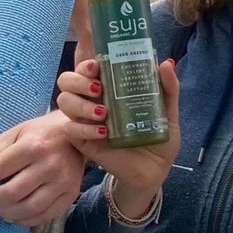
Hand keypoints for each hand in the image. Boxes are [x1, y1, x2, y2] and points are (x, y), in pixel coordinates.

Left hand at [0, 109, 89, 226]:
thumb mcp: (14, 134)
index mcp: (33, 146)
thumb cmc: (41, 133)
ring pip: (27, 208)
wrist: (80, 134)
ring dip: (3, 212)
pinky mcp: (71, 195)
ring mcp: (63, 183)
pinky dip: (23, 220)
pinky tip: (10, 215)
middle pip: (11, 193)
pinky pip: (43, 216)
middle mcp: (50, 165)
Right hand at [55, 55, 180, 212]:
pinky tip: (103, 132)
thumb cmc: (158, 136)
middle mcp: (93, 101)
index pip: (87, 69)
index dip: (86, 64)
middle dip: (77, 80)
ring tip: (103, 113)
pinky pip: (71, 130)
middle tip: (98, 89)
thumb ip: (168, 88)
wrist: (156, 168)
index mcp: (110, 88)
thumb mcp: (168, 110)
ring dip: (80, 104)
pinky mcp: (83, 141)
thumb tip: (166, 63)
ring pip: (64, 102)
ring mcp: (86, 121)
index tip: (98, 65)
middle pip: (67, 81)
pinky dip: (85, 129)